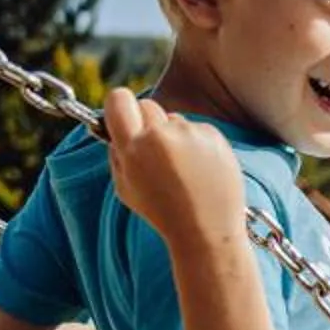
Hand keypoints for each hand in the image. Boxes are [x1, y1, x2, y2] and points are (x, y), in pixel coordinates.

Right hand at [101, 89, 247, 244]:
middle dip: (146, 122)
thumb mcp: (125, 188)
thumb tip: (116, 127)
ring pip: (174, 119)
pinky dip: (196, 143)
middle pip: (147, 105)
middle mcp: (161, 135)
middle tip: (153, 150)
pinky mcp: (214, 136)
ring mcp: (190, 134)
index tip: (123, 113)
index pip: (118, 99)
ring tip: (182, 169)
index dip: (119, 104)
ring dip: (173, 135)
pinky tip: (200, 169)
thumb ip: (117, 154)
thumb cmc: (163, 212)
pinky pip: (197, 129)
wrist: (207, 229)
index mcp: (133, 148)